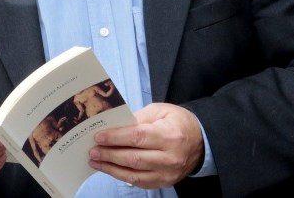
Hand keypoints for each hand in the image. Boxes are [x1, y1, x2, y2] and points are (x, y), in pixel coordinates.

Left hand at [89, 103, 203, 188]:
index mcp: (169, 135)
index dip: (115, 138)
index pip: (137, 137)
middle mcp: (170, 157)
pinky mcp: (165, 182)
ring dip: (111, 168)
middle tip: (92, 151)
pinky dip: (122, 176)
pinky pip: (140, 182)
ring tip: (96, 161)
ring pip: (135, 174)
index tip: (99, 137)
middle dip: (109, 155)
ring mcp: (168, 173)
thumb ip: (137, 118)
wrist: (201, 140)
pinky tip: (110, 169)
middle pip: (134, 158)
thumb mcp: (159, 111)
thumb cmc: (177, 122)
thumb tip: (114, 126)